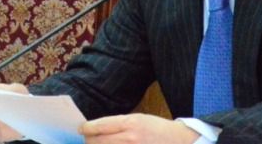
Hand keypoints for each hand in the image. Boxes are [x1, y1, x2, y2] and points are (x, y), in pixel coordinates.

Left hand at [80, 114, 199, 143]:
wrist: (180, 142)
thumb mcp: (139, 120)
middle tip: (85, 140)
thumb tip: (98, 129)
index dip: (87, 128)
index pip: (101, 125)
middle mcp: (130, 138)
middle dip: (88, 141)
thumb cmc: (157, 129)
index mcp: (131, 123)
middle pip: (99, 141)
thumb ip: (119, 125)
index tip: (81, 129)